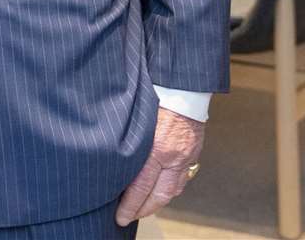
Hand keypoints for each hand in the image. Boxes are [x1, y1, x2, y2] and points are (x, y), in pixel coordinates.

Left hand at [115, 107, 204, 225]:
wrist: (182, 87)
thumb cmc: (154, 96)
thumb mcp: (135, 119)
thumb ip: (126, 141)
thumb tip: (111, 161)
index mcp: (156, 148)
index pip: (141, 187)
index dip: (130, 205)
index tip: (120, 217)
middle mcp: (173, 157)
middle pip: (159, 196)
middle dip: (143, 210)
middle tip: (128, 217)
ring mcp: (185, 157)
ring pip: (173, 190)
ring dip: (157, 202)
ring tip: (142, 208)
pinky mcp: (192, 153)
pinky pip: (182, 179)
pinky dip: (170, 189)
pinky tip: (159, 191)